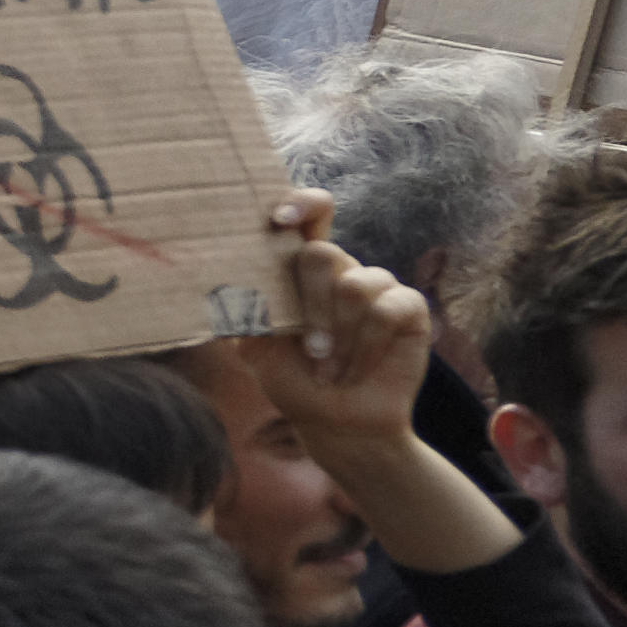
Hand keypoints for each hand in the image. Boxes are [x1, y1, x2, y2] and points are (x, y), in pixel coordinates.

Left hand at [261, 192, 435, 462]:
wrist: (336, 422)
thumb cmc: (294, 381)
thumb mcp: (258, 348)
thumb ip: (244, 311)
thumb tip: (218, 284)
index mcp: (301, 269)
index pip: (309, 215)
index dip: (300, 204)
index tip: (279, 219)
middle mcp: (340, 269)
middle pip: (320, 254)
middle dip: (310, 307)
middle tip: (310, 350)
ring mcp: (376, 285)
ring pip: (353, 286)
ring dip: (338, 338)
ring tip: (329, 370)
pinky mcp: (408, 306)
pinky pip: (386, 310)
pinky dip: (365, 347)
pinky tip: (356, 369)